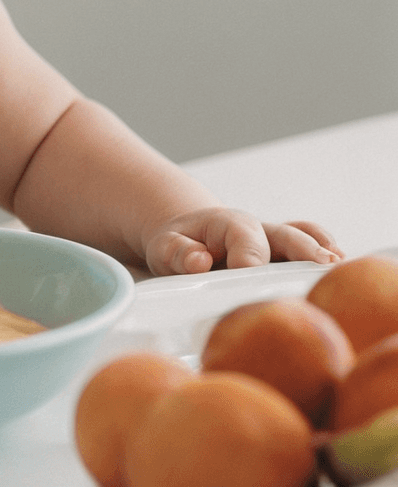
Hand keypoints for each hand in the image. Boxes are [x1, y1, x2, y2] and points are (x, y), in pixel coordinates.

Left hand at [144, 208, 343, 275]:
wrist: (186, 241)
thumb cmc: (178, 247)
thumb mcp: (164, 248)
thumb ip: (179, 253)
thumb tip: (201, 261)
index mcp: (227, 224)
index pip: (246, 241)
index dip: (250, 261)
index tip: (251, 278)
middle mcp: (257, 230)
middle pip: (284, 235)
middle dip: (301, 250)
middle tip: (321, 265)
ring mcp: (274, 243)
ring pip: (302, 239)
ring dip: (321, 253)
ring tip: (338, 267)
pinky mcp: (283, 257)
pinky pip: (310, 245)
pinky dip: (324, 253)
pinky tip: (336, 271)